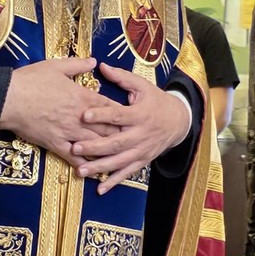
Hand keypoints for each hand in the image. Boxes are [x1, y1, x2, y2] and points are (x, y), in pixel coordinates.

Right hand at [0, 58, 121, 165]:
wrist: (9, 99)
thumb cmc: (31, 80)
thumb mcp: (56, 66)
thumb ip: (78, 65)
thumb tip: (94, 62)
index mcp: (83, 96)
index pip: (110, 106)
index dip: (123, 113)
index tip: (133, 117)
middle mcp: (80, 117)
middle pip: (108, 128)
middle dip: (122, 134)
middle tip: (134, 140)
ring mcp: (69, 132)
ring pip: (96, 145)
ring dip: (109, 151)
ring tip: (121, 157)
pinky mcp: (56, 144)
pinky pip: (75, 158)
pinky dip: (86, 165)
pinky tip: (94, 171)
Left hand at [70, 64, 191, 193]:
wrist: (178, 121)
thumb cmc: (156, 100)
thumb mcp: (142, 86)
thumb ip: (122, 78)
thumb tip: (101, 66)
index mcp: (140, 114)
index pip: (118, 115)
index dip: (102, 115)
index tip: (84, 115)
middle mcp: (141, 134)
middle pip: (116, 143)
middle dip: (95, 147)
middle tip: (75, 147)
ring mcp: (142, 150)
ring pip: (119, 161)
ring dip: (100, 168)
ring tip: (81, 171)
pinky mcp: (143, 160)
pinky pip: (127, 173)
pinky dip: (114, 182)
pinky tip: (99, 189)